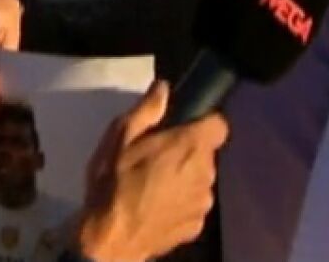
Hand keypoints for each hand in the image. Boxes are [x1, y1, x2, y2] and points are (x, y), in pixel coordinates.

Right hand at [77, 81, 228, 260]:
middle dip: (187, 152)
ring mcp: (203, 202)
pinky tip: (155, 207)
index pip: (219, 124)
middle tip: (156, 157)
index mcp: (190, 146)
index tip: (182, 128)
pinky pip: (193, 204)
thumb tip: (164, 88)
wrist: (109, 241)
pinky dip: (180, 203)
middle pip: (206, 154)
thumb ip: (147, 109)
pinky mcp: (196, 227)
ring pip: (200, 180)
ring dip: (184, 178)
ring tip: (153, 185)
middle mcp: (206, 173)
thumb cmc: (113, 183)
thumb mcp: (120, 137)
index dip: (202, 123)